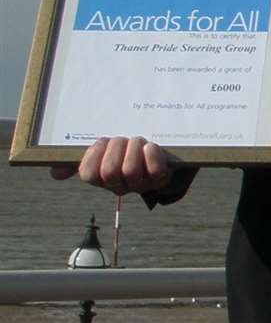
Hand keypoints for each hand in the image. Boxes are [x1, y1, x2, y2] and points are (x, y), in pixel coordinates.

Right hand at [50, 137, 176, 196]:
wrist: (156, 158)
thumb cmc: (124, 154)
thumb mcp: (100, 154)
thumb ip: (78, 161)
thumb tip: (55, 173)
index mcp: (100, 179)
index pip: (88, 174)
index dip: (94, 154)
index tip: (102, 142)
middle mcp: (118, 186)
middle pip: (109, 171)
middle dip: (116, 147)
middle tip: (122, 140)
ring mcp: (139, 184)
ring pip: (130, 170)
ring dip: (133, 148)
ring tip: (136, 142)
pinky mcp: (159, 178)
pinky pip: (153, 168)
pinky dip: (151, 153)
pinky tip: (149, 147)